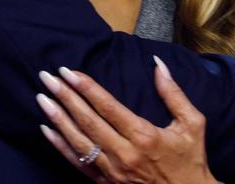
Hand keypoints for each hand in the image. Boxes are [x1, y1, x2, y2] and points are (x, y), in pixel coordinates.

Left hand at [36, 57, 215, 183]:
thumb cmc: (191, 160)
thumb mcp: (192, 123)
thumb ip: (174, 93)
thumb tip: (158, 64)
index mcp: (144, 136)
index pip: (107, 106)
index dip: (86, 87)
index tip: (69, 71)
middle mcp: (124, 154)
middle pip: (88, 122)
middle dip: (65, 97)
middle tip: (48, 78)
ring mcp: (112, 172)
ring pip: (78, 142)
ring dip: (58, 119)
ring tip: (42, 99)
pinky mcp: (105, 183)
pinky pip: (77, 163)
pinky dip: (60, 147)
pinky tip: (47, 130)